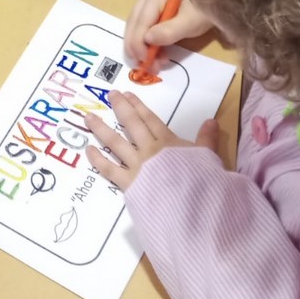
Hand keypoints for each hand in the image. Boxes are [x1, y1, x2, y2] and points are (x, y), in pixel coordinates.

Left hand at [83, 91, 219, 190]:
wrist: (192, 204)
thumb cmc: (202, 181)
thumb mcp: (208, 157)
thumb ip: (207, 138)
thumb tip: (212, 120)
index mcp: (168, 142)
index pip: (150, 119)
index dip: (138, 106)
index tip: (127, 94)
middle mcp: (149, 149)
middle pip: (132, 124)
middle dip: (120, 108)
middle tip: (109, 95)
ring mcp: (137, 165)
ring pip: (115, 142)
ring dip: (101, 129)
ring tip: (88, 117)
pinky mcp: (129, 183)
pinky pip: (109, 169)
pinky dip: (98, 159)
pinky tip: (88, 150)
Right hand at [125, 0, 213, 60]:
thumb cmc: (205, 9)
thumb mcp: (191, 22)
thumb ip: (169, 31)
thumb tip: (147, 40)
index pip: (139, 23)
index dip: (139, 45)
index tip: (147, 64)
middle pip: (134, 23)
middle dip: (137, 47)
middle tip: (146, 67)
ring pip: (135, 25)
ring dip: (141, 45)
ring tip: (153, 61)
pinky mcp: (152, 3)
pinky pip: (142, 23)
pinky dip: (146, 39)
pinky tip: (155, 50)